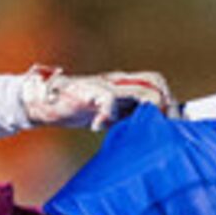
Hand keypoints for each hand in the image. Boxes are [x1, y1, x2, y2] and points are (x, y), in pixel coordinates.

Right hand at [19, 66, 171, 128]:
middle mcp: (119, 81)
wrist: (44, 100)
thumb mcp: (108, 114)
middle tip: (160, 127)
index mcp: (125, 85)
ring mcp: (104, 84)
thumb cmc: (77, 108)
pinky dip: (108, 115)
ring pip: (141, 89)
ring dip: (147, 110)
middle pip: (155, 81)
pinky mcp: (89, 91)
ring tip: (137, 127)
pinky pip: (109, 99)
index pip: (157, 84)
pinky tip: (98, 126)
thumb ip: (127, 117)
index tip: (171, 125)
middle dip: (164, 105)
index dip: (169, 102)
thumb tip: (151, 133)